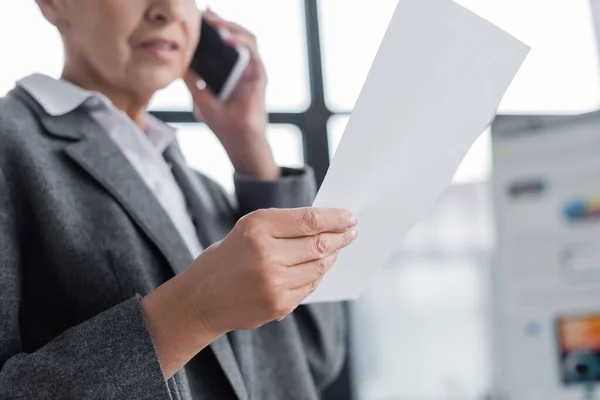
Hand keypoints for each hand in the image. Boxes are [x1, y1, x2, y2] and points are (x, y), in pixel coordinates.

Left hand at [183, 9, 277, 179]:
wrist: (236, 140)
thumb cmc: (222, 123)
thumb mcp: (198, 96)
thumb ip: (191, 78)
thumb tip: (178, 61)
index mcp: (229, 71)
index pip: (224, 43)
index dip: (214, 28)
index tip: (200, 19)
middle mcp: (242, 68)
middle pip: (236, 36)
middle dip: (222, 22)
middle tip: (206, 15)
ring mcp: (252, 71)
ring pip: (247, 39)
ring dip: (232, 27)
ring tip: (216, 23)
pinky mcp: (259, 76)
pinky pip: (253, 53)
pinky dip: (241, 42)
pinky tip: (227, 38)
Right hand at [187, 208, 358, 333]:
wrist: (202, 299)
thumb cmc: (227, 257)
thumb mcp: (248, 228)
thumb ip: (284, 225)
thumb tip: (325, 223)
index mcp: (257, 228)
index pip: (310, 220)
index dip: (335, 218)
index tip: (349, 217)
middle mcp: (266, 254)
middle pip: (319, 244)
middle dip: (340, 236)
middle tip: (351, 231)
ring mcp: (274, 282)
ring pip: (319, 266)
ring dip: (332, 256)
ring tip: (337, 247)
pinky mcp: (279, 304)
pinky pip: (310, 285)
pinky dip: (318, 274)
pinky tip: (320, 266)